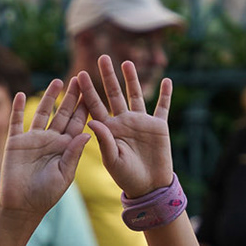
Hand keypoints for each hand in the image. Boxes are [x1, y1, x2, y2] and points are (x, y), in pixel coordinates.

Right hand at [0, 80, 88, 216]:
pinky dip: (18, 108)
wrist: (22, 205)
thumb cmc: (46, 195)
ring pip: (43, 113)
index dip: (84, 108)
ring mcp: (33, 139)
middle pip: (62, 114)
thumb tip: (87, 132)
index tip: (93, 92)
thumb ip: (74, 153)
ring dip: (49, 97)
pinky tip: (21, 94)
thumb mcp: (65, 174)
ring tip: (57, 81)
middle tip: (79, 78)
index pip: (77, 123)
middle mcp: (51, 140)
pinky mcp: (15, 142)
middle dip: (71, 97)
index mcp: (65, 148)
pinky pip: (17, 121)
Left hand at [79, 55, 174, 198]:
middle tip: (102, 57)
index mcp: (109, 129)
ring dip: (132, 79)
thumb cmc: (126, 177)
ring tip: (127, 63)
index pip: (95, 105)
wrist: (149, 187)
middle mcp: (123, 121)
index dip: (88, 91)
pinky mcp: (158, 126)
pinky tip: (167, 81)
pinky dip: (166, 94)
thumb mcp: (111, 160)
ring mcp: (141, 122)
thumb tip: (91, 122)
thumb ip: (103, 141)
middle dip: (108, 76)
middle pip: (114, 94)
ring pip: (136, 95)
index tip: (78, 75)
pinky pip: (162, 107)